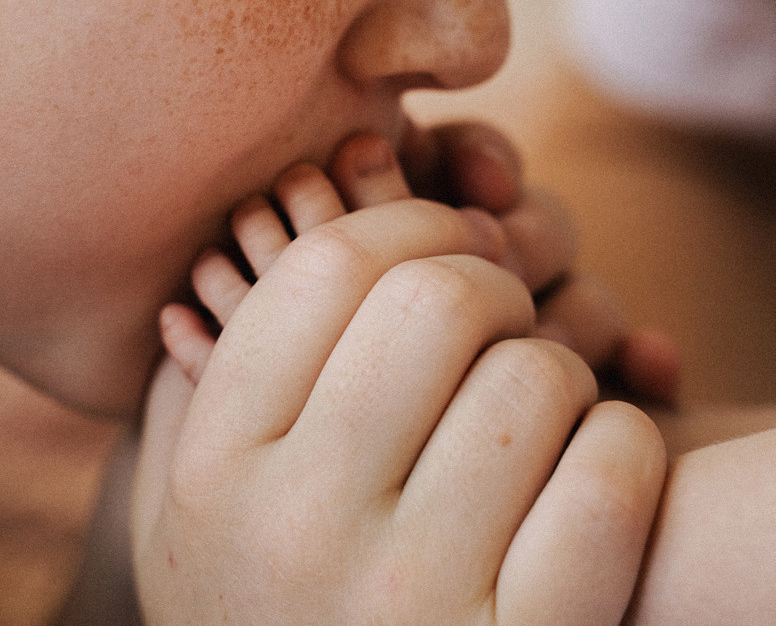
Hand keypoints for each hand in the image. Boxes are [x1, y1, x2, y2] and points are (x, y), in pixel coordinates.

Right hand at [134, 138, 665, 625]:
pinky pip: (610, 478)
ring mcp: (412, 599)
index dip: (408, 221)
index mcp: (218, 463)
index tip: (444, 239)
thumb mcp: (185, 503)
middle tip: (497, 315)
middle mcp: (301, 528)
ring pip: (535, 377)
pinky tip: (590, 464)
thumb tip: (272, 222)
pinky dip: (622, 443)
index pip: (329, 265)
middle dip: (488, 280)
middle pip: (438, 300)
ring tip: (535, 408)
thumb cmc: (263, 602)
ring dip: (558, 366)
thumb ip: (199, 376)